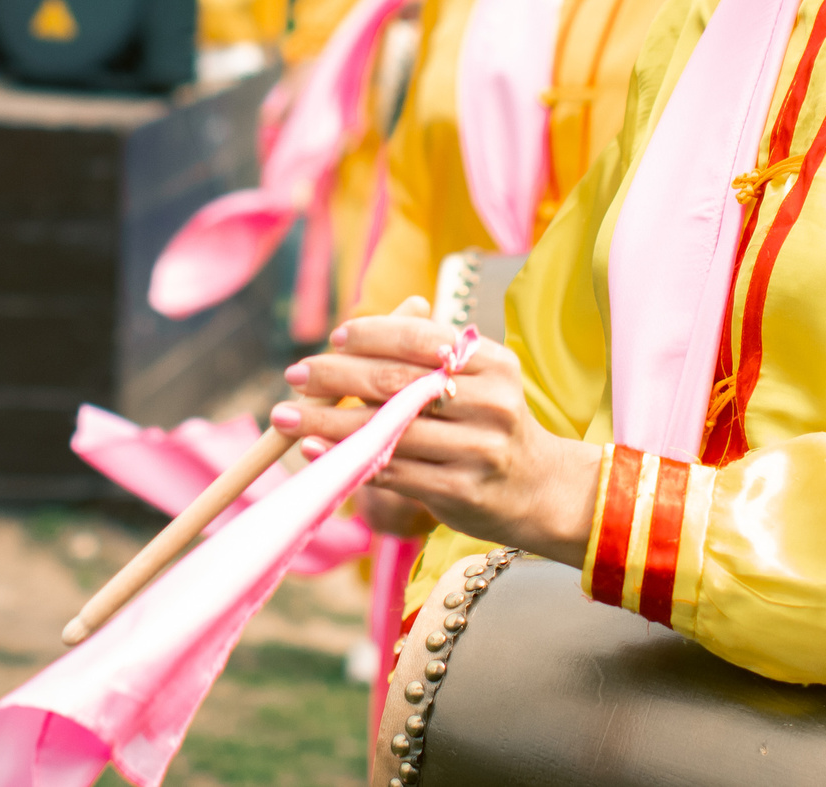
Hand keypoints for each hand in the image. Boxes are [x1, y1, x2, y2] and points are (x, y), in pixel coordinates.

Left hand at [272, 305, 601, 566]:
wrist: (539, 489)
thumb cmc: (489, 423)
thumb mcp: (475, 379)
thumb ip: (422, 354)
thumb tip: (347, 338)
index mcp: (491, 363)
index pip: (421, 337)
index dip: (372, 335)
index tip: (334, 338)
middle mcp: (489, 402)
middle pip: (398, 383)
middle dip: (337, 376)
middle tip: (294, 374)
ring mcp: (476, 449)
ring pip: (387, 431)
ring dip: (327, 423)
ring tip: (286, 416)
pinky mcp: (459, 491)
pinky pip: (392, 471)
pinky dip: (348, 459)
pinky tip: (315, 450)